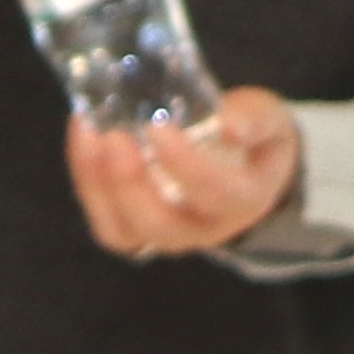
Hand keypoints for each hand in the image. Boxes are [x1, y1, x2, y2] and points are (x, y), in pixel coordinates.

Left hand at [68, 87, 299, 257]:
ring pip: (122, 231)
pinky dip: (88, 182)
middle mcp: (203, 229)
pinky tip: (84, 137)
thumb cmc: (254, 140)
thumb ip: (254, 117)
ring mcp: (166, 236)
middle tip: (112, 134)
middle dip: (128, 182)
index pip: (213, 193)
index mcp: (243, 201)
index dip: (184, 164)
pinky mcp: (135, 231)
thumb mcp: (269, 120)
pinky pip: (105, 222)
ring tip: (87, 130)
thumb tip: (227, 122)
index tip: (158, 125)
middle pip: (159, 225)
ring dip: (97, 183)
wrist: (242, 169)